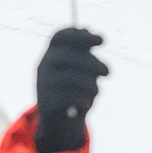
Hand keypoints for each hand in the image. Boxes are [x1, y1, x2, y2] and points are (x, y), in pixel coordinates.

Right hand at [34, 27, 108, 152]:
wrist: (58, 120)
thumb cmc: (72, 88)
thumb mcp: (77, 68)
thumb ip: (83, 51)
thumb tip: (90, 31)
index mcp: (51, 54)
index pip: (60, 36)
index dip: (81, 36)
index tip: (102, 40)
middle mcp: (43, 66)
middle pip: (67, 57)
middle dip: (92, 63)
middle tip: (108, 72)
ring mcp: (43, 85)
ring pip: (70, 78)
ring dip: (90, 85)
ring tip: (95, 91)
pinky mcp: (47, 103)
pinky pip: (70, 98)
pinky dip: (83, 100)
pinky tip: (85, 104)